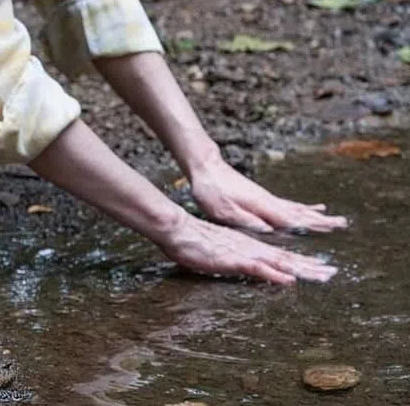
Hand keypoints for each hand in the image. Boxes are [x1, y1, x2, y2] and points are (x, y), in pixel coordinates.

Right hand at [159, 210, 336, 284]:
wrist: (177, 229)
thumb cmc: (194, 241)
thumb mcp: (220, 252)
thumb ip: (236, 258)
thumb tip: (249, 265)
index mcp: (249, 246)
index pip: (280, 256)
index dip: (302, 262)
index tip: (321, 268)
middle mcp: (251, 248)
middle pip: (286, 259)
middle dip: (310, 266)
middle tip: (333, 274)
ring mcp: (243, 253)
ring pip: (278, 263)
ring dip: (301, 269)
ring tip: (322, 275)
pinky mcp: (233, 259)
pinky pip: (258, 269)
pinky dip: (275, 274)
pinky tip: (289, 280)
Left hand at [189, 156, 347, 233]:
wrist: (205, 165)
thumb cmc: (211, 190)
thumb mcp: (223, 209)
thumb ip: (246, 220)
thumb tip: (269, 231)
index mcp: (261, 206)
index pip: (291, 219)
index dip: (310, 226)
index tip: (331, 230)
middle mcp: (268, 201)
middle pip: (300, 213)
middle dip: (321, 220)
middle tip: (343, 224)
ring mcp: (267, 197)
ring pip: (297, 208)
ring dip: (317, 215)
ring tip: (336, 219)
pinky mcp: (262, 196)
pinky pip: (289, 204)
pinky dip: (304, 208)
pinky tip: (314, 208)